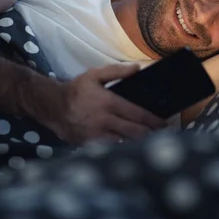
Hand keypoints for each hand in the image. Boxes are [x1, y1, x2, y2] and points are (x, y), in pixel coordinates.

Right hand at [42, 64, 166, 143]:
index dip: (153, 120)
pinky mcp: (90, 146)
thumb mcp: (94, 75)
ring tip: (153, 144)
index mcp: (108, 103)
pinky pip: (111, 150)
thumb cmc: (76, 90)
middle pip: (135, 132)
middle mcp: (104, 121)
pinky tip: (133, 150)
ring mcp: (96, 136)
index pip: (137, 114)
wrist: (53, 107)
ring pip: (125, 144)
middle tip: (164, 136)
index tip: (165, 123)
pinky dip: (123, 150)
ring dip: (139, 144)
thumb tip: (138, 68)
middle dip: (152, 135)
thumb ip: (116, 71)